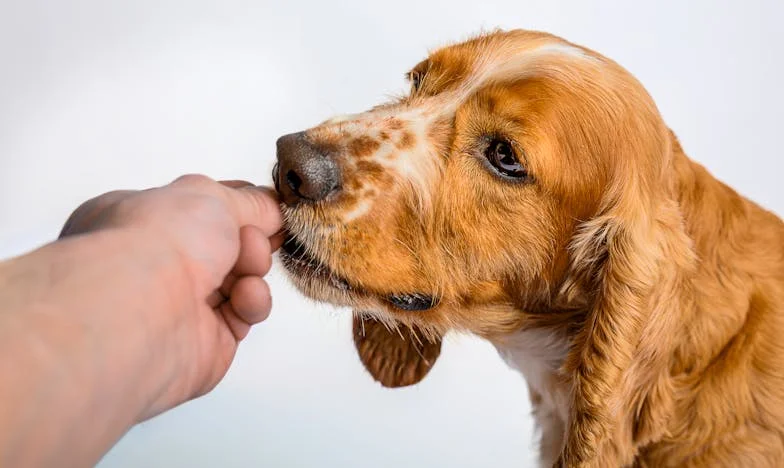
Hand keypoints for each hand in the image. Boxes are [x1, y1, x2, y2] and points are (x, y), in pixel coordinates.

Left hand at [59, 174, 282, 419]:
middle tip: (251, 239)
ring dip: (253, 269)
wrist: (143, 311)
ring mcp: (179, 304)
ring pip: (240, 280)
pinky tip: (244, 297)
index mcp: (140, 219)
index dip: (237, 206)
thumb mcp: (211, 196)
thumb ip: (250, 201)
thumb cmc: (157, 242)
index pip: (197, 209)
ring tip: (247, 269)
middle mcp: (155, 262)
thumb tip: (272, 209)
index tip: (267, 206)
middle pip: (226, 246)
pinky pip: (245, 314)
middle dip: (249, 239)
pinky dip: (253, 302)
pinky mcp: (205, 341)